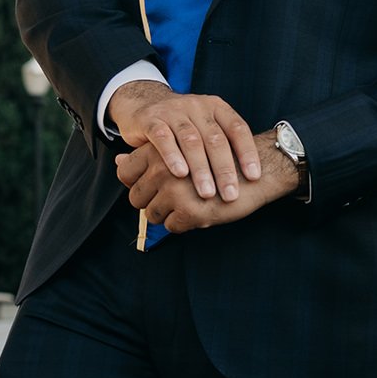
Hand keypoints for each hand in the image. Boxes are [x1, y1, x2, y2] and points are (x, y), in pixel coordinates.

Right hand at [108, 80, 260, 204]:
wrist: (142, 103)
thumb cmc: (182, 125)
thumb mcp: (205, 127)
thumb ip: (223, 145)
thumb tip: (252, 179)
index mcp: (216, 107)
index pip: (237, 128)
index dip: (247, 152)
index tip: (254, 177)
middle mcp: (197, 106)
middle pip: (215, 138)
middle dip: (224, 169)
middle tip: (230, 195)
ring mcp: (173, 111)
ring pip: (191, 140)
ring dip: (201, 169)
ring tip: (207, 193)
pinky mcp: (151, 119)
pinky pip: (163, 138)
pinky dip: (172, 156)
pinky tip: (180, 174)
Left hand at [116, 133, 298, 232]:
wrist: (258, 171)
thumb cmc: (217, 159)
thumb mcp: (181, 151)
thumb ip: (146, 156)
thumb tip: (117, 159)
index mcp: (159, 150)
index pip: (125, 172)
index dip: (136, 183)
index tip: (153, 185)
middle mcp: (163, 169)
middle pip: (135, 197)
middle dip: (151, 202)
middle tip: (174, 198)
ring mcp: (175, 191)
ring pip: (151, 214)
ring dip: (166, 214)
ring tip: (187, 204)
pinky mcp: (190, 211)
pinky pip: (171, 226)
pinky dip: (182, 224)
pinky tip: (198, 212)